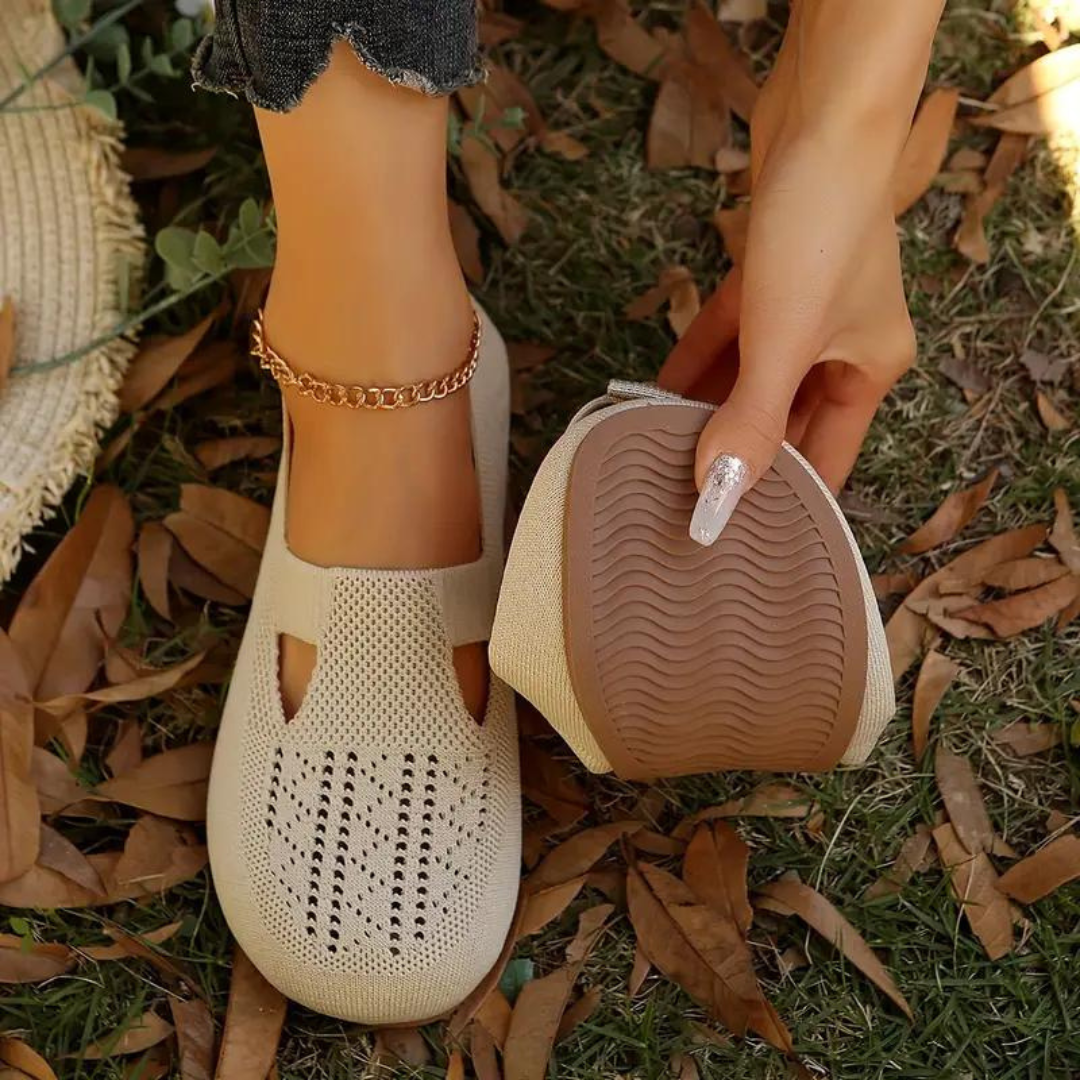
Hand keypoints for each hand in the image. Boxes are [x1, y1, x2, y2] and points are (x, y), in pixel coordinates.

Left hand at [658, 2, 933, 545]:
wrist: (821, 118)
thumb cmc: (821, 231)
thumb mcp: (785, 341)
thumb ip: (751, 419)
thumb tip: (719, 494)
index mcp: (867, 373)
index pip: (824, 458)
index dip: (783, 498)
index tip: (734, 535)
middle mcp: (840, 348)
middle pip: (780, 421)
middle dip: (732, 453)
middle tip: (678, 496)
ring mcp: (803, 312)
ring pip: (749, 380)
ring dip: (706, 410)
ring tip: (655, 453)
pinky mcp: (768, 279)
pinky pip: (730, 337)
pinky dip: (698, 362)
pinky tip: (656, 393)